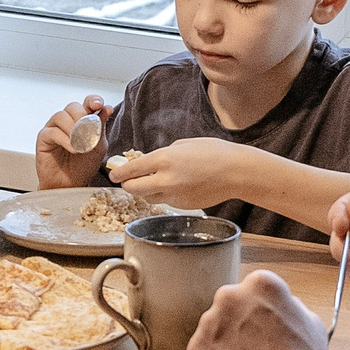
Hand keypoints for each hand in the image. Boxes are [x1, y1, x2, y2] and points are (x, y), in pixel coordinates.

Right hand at [35, 94, 113, 188]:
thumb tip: (106, 109)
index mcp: (81, 120)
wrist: (71, 184)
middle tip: (88, 129)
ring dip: (73, 129)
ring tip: (81, 144)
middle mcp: (67, 122)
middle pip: (72, 106)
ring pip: (61, 116)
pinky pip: (52, 132)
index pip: (86, 103)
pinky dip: (65, 139)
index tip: (99, 105)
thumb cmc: (83, 166)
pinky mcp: (43, 138)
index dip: (92, 100)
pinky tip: (73, 149)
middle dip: (82, 115)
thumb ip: (101, 128)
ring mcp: (54, 128)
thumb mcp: (98, 146)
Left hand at [114, 138, 251, 209]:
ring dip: (145, 191)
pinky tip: (175, 186)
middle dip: (128, 185)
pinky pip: (166, 201)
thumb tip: (149, 161)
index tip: (113, 174)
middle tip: (127, 181)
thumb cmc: (214, 152)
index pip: (131, 170)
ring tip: (153, 181)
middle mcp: (166, 179)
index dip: (119, 173)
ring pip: (148, 197)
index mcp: (164, 159)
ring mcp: (174, 195)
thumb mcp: (183, 144)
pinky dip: (164, 195)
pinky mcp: (183, 205)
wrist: (236, 172)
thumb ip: (163, 154)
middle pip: (133, 189)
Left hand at [186, 270, 333, 349]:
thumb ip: (289, 309)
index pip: (256, 291)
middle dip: (240, 325)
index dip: (263, 312)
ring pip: (214, 331)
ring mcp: (209, 324)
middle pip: (231, 307)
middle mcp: (230, 296)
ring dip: (225, 345)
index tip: (267, 327)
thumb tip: (279, 312)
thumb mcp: (311, 324)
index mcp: (261, 284)